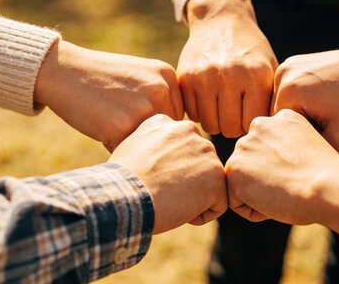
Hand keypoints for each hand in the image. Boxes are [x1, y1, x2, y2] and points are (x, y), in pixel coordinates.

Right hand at [35, 40, 183, 150]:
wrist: (62, 71)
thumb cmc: (99, 78)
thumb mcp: (139, 76)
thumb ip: (161, 97)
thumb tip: (180, 134)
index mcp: (167, 76)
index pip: (175, 116)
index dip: (152, 122)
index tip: (129, 109)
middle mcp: (161, 90)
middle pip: (166, 133)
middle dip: (146, 135)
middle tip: (117, 118)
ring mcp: (144, 108)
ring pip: (150, 144)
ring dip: (132, 142)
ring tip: (110, 122)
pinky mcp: (124, 126)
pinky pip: (128, 150)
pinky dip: (114, 146)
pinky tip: (101, 127)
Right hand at [109, 114, 226, 233]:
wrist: (123, 196)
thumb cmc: (120, 183)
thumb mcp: (131, 150)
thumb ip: (152, 147)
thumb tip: (159, 160)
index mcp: (166, 123)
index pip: (180, 150)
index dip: (166, 172)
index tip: (149, 180)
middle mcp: (189, 130)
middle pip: (197, 165)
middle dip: (184, 183)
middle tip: (159, 192)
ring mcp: (205, 151)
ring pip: (208, 183)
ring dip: (192, 198)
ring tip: (167, 200)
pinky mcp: (215, 175)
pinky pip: (218, 204)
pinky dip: (200, 215)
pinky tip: (178, 210)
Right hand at [179, 0, 277, 137]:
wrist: (221, 20)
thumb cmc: (251, 51)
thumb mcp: (270, 68)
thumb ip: (272, 99)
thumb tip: (270, 133)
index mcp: (256, 76)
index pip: (253, 123)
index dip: (253, 124)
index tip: (251, 116)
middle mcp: (230, 76)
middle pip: (231, 128)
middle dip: (234, 127)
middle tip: (236, 115)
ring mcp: (205, 77)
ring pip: (210, 125)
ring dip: (217, 121)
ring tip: (223, 109)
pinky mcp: (186, 78)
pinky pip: (193, 113)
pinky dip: (201, 112)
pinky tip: (209, 100)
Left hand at [225, 110, 338, 224]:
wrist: (325, 186)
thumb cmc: (327, 177)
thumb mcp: (308, 149)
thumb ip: (286, 151)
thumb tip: (273, 167)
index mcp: (280, 119)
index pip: (270, 148)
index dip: (284, 170)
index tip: (302, 177)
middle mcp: (258, 126)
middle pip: (254, 163)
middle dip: (267, 180)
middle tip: (292, 189)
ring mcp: (243, 147)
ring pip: (244, 180)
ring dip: (259, 195)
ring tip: (284, 197)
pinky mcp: (233, 169)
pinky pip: (236, 200)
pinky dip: (253, 210)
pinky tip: (274, 205)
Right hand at [271, 41, 338, 154]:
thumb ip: (311, 153)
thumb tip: (290, 162)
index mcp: (288, 92)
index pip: (281, 132)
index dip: (306, 139)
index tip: (334, 131)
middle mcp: (282, 74)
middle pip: (279, 118)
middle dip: (302, 126)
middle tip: (334, 123)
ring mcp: (288, 65)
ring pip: (285, 106)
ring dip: (303, 114)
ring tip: (333, 110)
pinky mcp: (297, 62)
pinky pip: (292, 92)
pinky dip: (306, 101)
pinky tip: (330, 100)